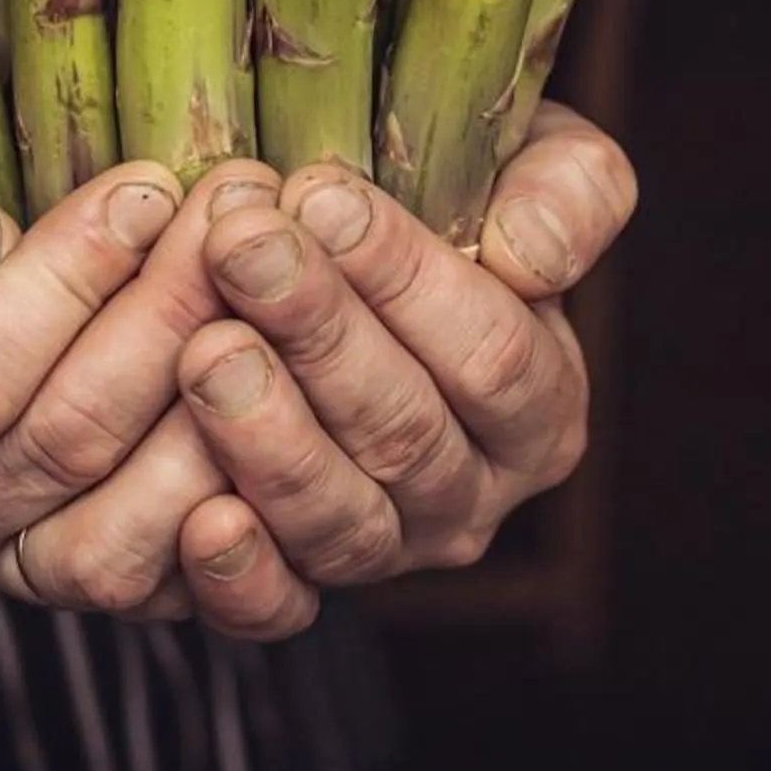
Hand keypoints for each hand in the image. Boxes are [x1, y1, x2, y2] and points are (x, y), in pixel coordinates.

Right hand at [0, 73, 275, 614]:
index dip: (69, 283)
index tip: (148, 185)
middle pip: (64, 447)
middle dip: (171, 317)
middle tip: (247, 210)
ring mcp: (10, 567)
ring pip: (129, 537)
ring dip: (225, 408)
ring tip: (281, 283)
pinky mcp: (106, 583)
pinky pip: (191, 589)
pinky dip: (255, 506)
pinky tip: (300, 389)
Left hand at [165, 104, 636, 637]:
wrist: (329, 259)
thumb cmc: (438, 196)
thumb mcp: (527, 161)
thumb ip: (569, 190)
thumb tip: (533, 257)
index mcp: (541, 403)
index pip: (489, 351)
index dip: (406, 276)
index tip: (318, 194)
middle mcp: (472, 496)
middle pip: (405, 431)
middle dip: (318, 331)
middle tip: (237, 246)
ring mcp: (382, 550)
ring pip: (339, 516)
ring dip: (268, 437)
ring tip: (202, 348)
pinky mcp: (296, 592)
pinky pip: (274, 608)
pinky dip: (241, 576)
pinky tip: (200, 520)